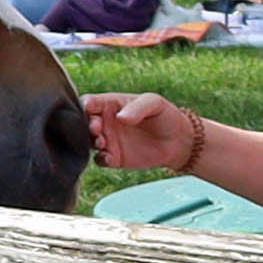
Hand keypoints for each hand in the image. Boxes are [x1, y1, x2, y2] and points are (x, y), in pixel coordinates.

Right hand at [79, 90, 203, 175]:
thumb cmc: (165, 116)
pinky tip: (108, 157)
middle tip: (96, 128)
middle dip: (86, 125)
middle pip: (83, 123)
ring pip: (88, 142)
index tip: (89, 108)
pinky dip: (100, 159)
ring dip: (90, 142)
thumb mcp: (155, 103)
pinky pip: (99, 160)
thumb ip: (138, 107)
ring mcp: (108, 141)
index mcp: (110, 105)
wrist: (179, 141)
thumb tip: (120, 118)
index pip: (90, 102)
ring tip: (102, 142)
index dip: (85, 105)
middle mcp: (105, 123)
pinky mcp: (113, 158)